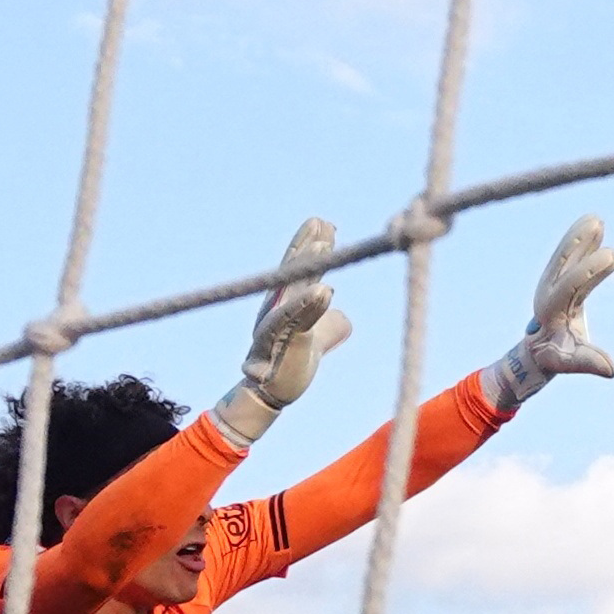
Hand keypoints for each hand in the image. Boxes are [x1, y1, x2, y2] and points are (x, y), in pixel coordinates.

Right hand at [214, 218, 350, 443]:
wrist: (271, 393)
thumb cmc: (291, 365)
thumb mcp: (316, 340)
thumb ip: (328, 324)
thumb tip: (342, 315)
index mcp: (287, 304)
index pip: (300, 269)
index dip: (311, 247)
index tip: (326, 224)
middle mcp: (278, 308)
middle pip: (293, 270)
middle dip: (307, 245)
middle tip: (321, 221)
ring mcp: (277, 323)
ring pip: (293, 288)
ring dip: (307, 265)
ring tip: (322, 244)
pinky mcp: (282, 342)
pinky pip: (295, 320)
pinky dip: (309, 304)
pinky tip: (325, 289)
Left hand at [483, 215, 613, 411]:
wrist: (537, 349)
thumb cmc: (555, 356)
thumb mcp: (569, 361)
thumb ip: (588, 362)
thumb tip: (611, 370)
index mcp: (550, 309)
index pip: (569, 285)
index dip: (589, 270)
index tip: (613, 255)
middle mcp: (548, 290)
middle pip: (563, 263)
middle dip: (579, 244)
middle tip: (598, 225)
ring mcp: (553, 281)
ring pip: (566, 254)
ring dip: (580, 236)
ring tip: (596, 219)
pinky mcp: (561, 277)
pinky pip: (571, 255)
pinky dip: (582, 239)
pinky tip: (595, 222)